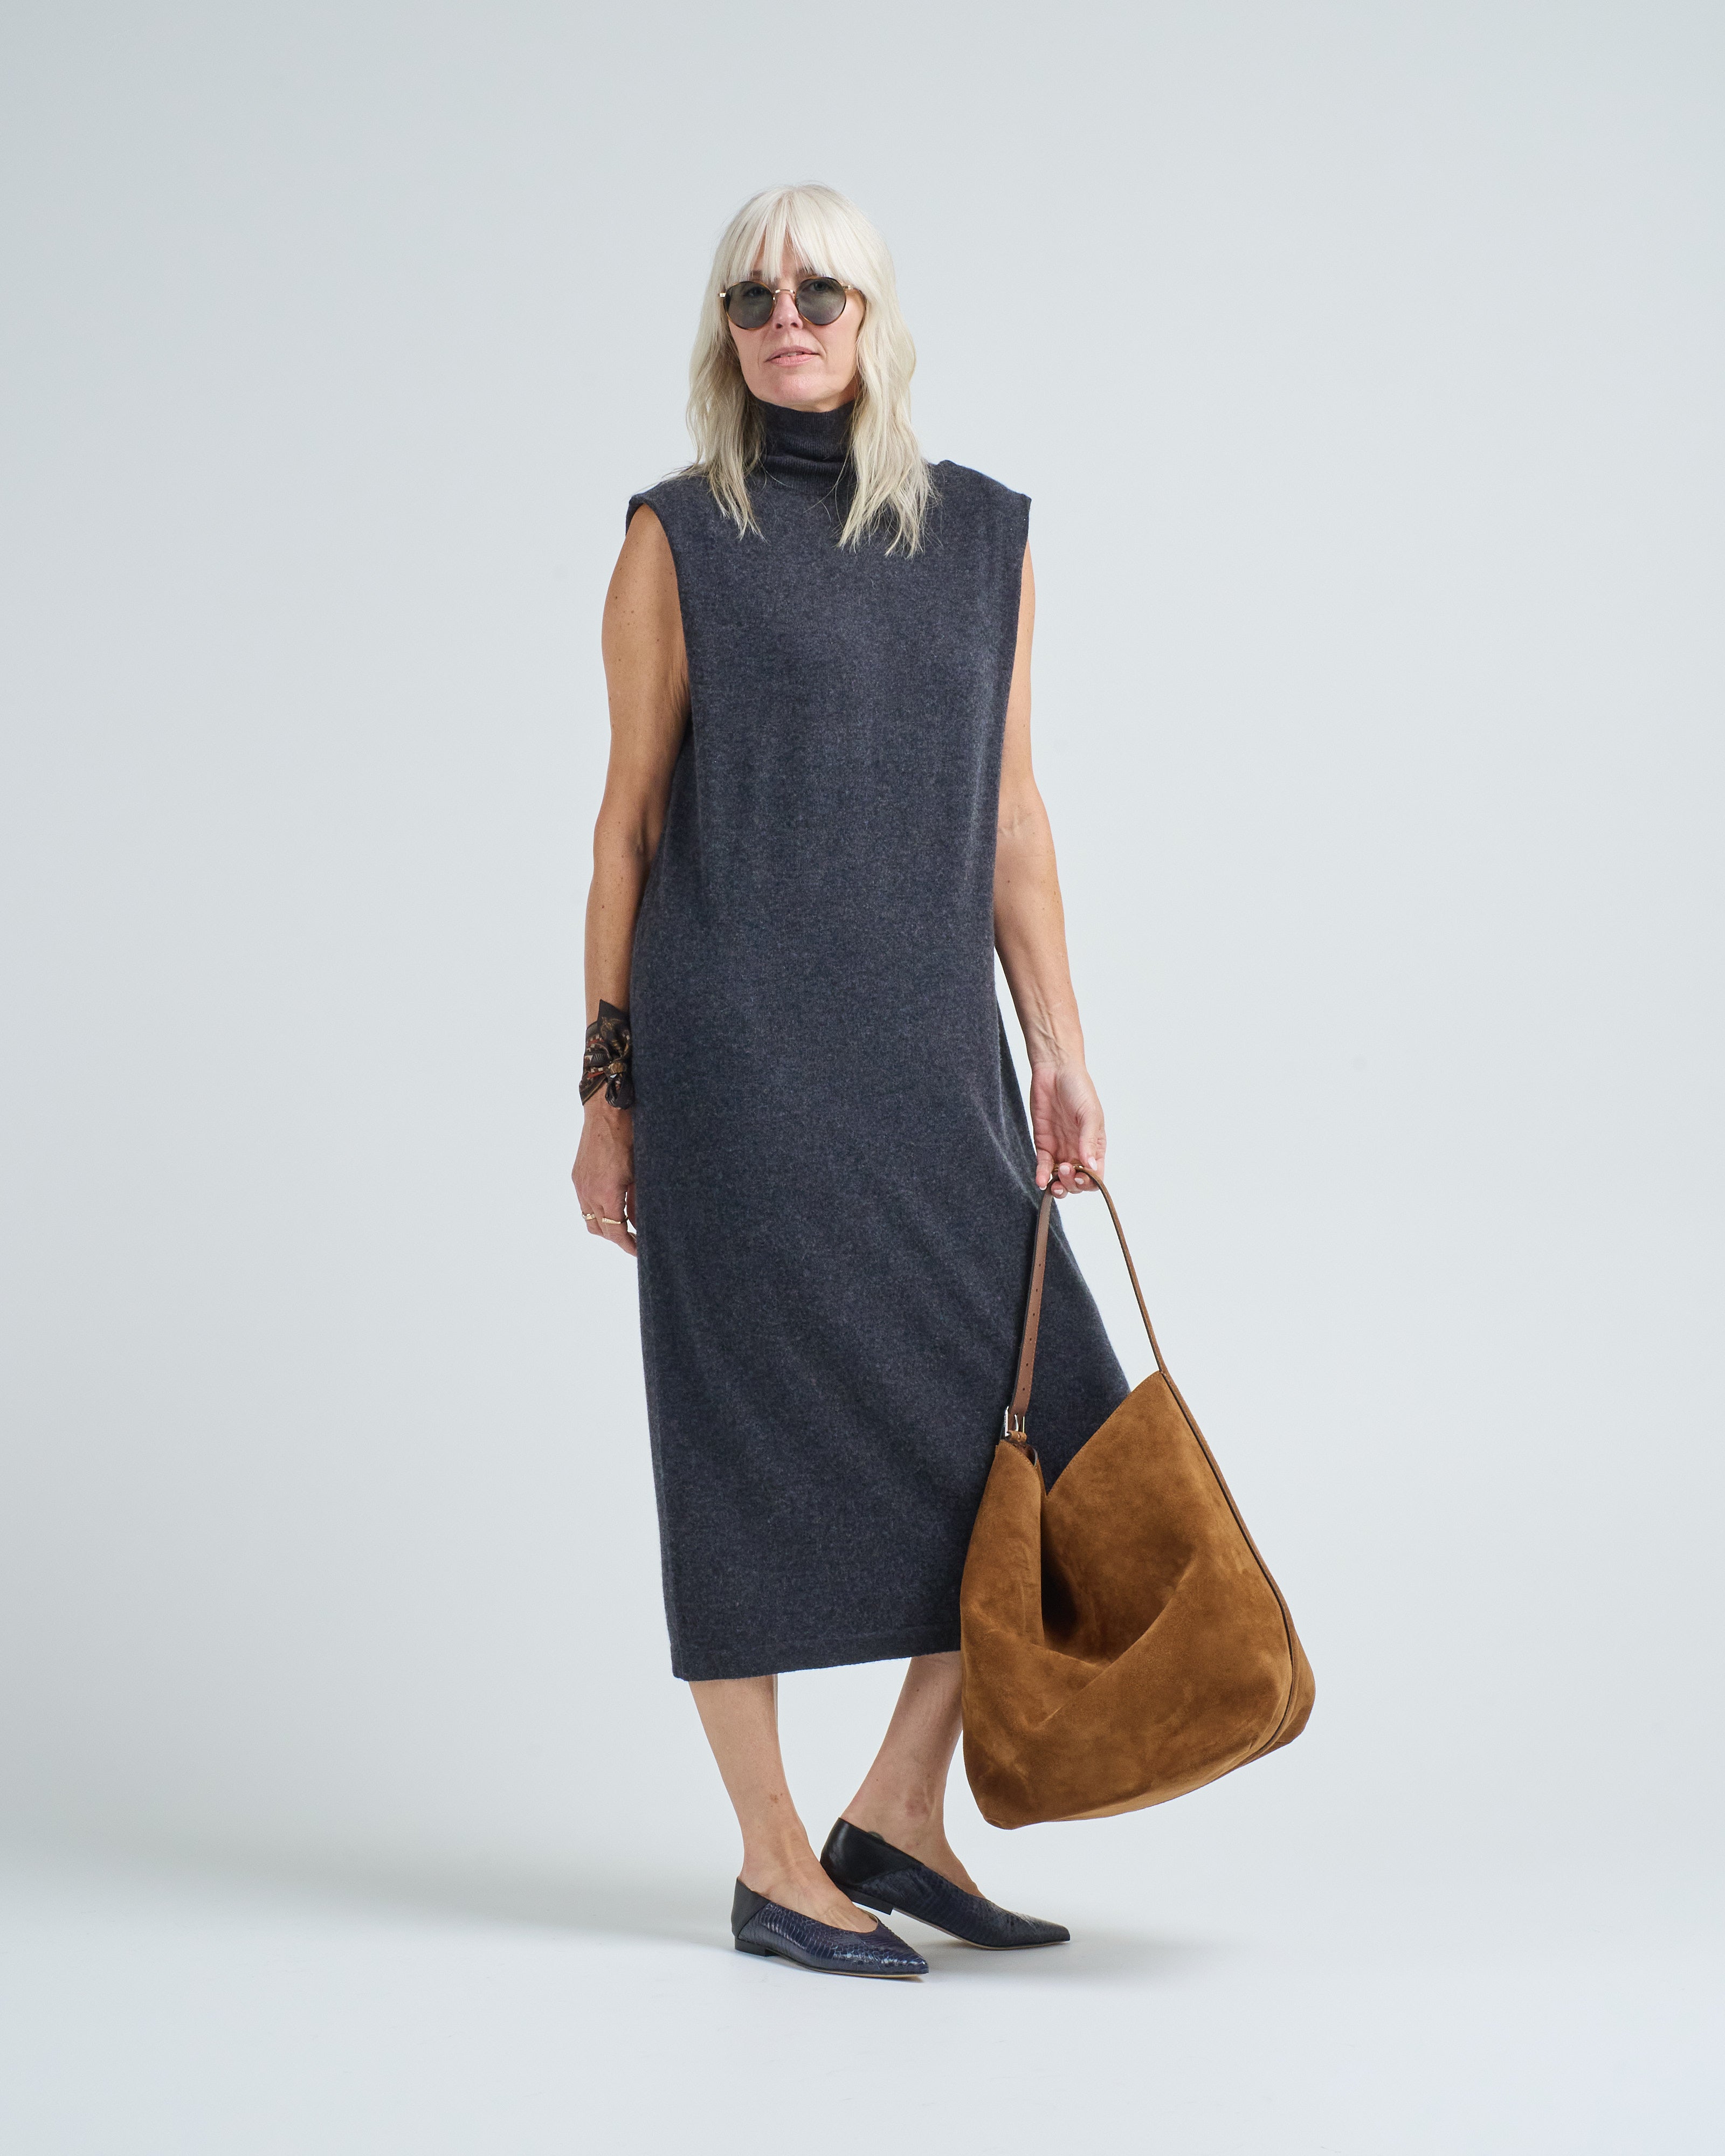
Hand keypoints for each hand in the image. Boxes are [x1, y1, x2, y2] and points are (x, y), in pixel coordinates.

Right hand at [572, 1099, 636, 1256]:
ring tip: (624, 1223)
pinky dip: (597, 1209)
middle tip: (635, 1239)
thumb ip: (639, 1201)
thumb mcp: (641, 1172)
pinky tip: (613, 1203)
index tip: (640, 1251)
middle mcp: (588, 1192)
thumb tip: (640, 1223)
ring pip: (589, 1218)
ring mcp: (580, 1183)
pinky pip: (584, 1202)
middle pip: (600, 1229)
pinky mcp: (577, 1175)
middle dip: (617, 1238)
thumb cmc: (630, 1136)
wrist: (607, 1110)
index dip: (628, 1245)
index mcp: (606, 1193)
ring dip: (605, 1225)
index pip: (615, 1232)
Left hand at [1028, 1063, 1104, 1196]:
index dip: (1090, 1182)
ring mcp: (1060, 1149)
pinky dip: (1042, 1176)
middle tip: (1065, 1170)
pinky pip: (1043, 1166)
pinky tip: (1041, 1180)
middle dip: (1072, 1184)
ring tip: (1054, 1182)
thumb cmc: (1079, 1089)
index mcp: (1095, 1146)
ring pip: (1060, 1179)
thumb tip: (1092, 1167)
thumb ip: (1089, 1141)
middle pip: (1078, 1182)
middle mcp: (1078, 1151)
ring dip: (1058, 1186)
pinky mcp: (1043, 1145)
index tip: (1081, 1174)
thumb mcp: (1089, 1114)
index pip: (1096, 1176)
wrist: (1054, 1071)